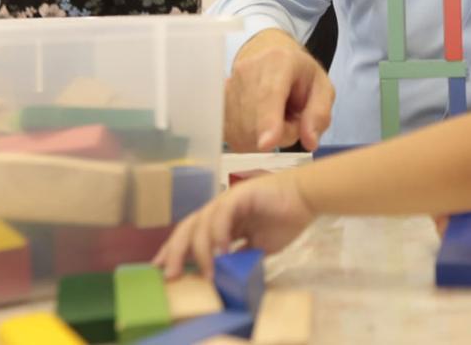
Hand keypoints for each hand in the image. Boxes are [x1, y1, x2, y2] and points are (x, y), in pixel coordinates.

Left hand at [153, 170, 314, 279]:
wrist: (307, 198)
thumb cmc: (286, 219)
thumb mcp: (259, 247)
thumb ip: (241, 257)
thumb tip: (225, 274)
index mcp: (221, 221)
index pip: (191, 236)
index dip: (175, 253)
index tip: (163, 273)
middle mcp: (219, 210)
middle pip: (188, 228)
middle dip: (175, 252)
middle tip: (171, 276)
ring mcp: (228, 200)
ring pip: (201, 223)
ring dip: (201, 250)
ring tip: (207, 272)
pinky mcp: (240, 194)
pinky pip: (222, 214)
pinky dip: (219, 232)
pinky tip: (222, 250)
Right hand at [226, 29, 333, 151]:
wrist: (273, 61)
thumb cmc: (301, 76)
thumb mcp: (323, 89)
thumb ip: (319, 114)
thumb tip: (310, 142)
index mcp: (279, 61)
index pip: (269, 95)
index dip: (267, 122)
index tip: (267, 144)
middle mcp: (248, 69)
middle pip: (255, 120)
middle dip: (279, 135)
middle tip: (293, 121)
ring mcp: (229, 85)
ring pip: (242, 132)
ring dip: (263, 138)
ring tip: (278, 120)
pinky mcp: (219, 102)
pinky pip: (231, 134)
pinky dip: (249, 139)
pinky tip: (260, 125)